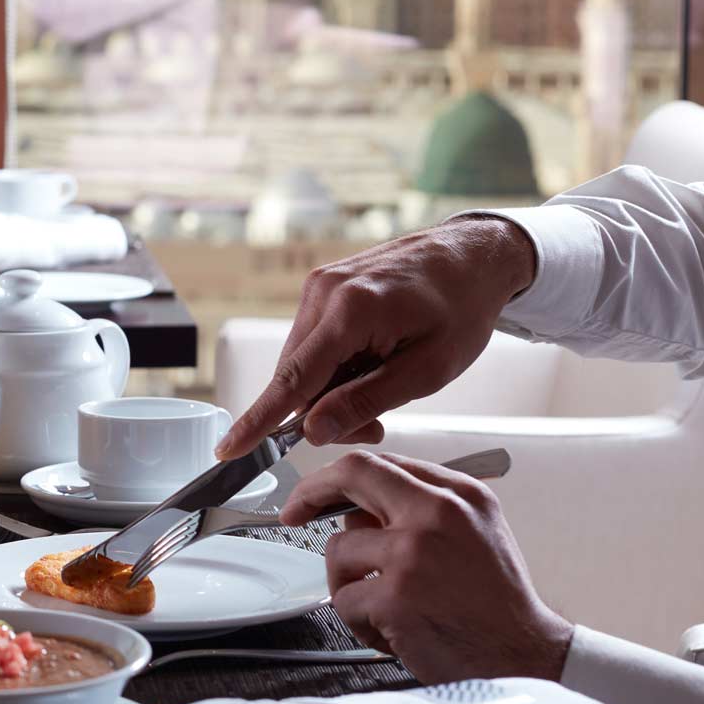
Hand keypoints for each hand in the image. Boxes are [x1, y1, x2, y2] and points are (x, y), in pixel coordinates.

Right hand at [213, 216, 537, 459]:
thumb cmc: (463, 307)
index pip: (292, 379)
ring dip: (331, 388)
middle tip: (375, 425)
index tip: (229, 448)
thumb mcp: (428, 369)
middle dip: (323, 411)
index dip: (258, 421)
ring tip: (383, 385)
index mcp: (351, 310)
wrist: (474, 254)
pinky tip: (371, 361)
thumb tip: (313, 430)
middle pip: (296, 376)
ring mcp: (319, 286)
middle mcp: (323, 291)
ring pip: (303, 362)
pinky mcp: (323, 287)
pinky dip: (335, 365)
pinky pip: (313, 342)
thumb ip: (366, 401)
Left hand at [282, 451, 573, 682]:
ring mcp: (413, 554)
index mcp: (459, 495)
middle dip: (309, 493)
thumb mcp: (474, 535)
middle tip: (292, 514)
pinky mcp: (396, 597)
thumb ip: (420, 510)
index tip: (316, 491)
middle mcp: (437, 514)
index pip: (381, 463)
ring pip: (339, 550)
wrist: (526, 656)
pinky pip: (345, 600)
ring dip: (350, 584)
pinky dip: (362, 623)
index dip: (337, 475)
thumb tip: (354, 508)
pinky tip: (395, 633)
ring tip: (387, 608)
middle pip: (352, 476)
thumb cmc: (496, 603)